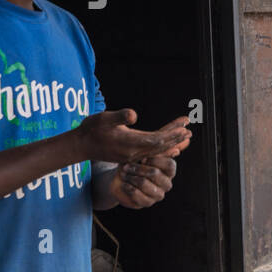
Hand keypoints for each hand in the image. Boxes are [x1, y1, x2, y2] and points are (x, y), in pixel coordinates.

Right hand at [76, 111, 191, 163]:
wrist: (81, 145)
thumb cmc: (92, 129)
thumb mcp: (103, 118)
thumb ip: (120, 117)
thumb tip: (134, 115)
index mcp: (130, 143)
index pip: (158, 139)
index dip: (172, 133)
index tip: (185, 126)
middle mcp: (134, 152)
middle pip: (161, 146)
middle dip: (176, 138)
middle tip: (190, 131)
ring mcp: (132, 156)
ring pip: (157, 150)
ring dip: (171, 143)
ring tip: (184, 138)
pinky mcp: (130, 156)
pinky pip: (151, 153)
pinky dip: (163, 149)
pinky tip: (170, 148)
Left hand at [109, 155, 178, 208]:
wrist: (122, 181)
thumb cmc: (134, 164)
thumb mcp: (142, 155)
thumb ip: (155, 152)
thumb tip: (176, 151)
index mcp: (169, 171)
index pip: (169, 165)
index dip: (155, 160)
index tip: (141, 159)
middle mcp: (166, 183)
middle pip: (155, 173)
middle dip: (138, 168)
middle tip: (126, 166)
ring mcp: (158, 194)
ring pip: (145, 184)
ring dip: (131, 177)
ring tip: (124, 174)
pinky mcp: (148, 203)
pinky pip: (139, 196)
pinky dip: (129, 188)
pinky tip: (125, 184)